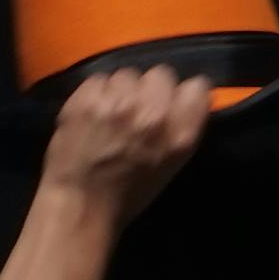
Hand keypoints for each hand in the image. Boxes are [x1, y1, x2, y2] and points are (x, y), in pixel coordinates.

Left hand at [40, 61, 215, 221]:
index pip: (197, 87)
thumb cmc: (128, 193)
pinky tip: (90, 116)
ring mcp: (118, 104)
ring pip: (127, 75)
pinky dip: (95, 94)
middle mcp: (153, 114)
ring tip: (110, 115)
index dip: (182, 95)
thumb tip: (181, 98)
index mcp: (181, 135)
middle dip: (150, 90)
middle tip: (136, 111)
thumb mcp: (172, 164)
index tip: (171, 105)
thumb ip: (182, 127)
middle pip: (161, 74)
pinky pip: (98, 79)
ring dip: (121, 91)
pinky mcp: (87, 99)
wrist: (80, 205)